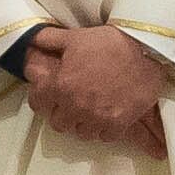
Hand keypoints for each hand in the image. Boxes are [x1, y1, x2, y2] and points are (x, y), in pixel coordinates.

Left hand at [18, 26, 171, 159]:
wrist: (144, 50)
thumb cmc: (107, 42)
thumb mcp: (73, 37)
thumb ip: (48, 40)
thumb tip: (30, 39)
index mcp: (61, 85)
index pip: (38, 104)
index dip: (41, 99)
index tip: (48, 96)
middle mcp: (76, 105)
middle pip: (59, 123)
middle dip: (62, 113)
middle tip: (70, 103)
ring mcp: (98, 117)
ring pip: (81, 133)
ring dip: (82, 123)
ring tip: (88, 111)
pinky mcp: (119, 124)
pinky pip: (104, 137)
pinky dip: (103, 129)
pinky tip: (106, 116)